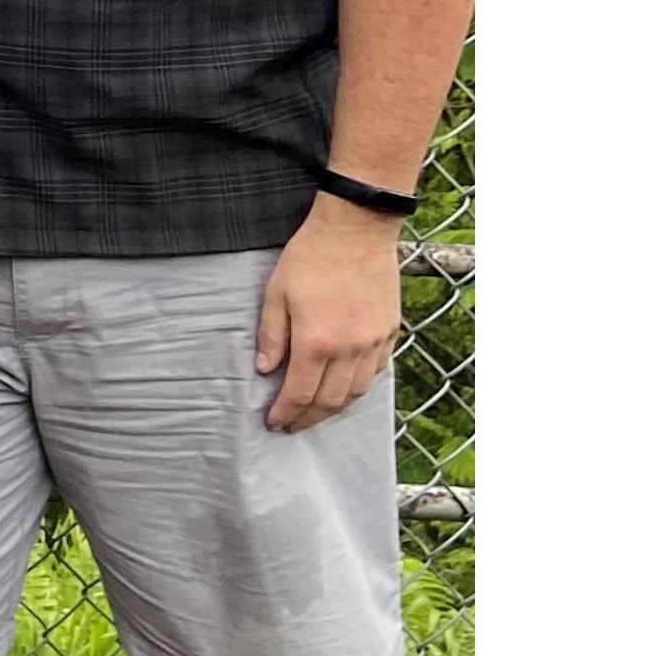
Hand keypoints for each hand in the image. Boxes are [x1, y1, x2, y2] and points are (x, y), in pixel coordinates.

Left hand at [255, 196, 402, 432]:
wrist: (355, 230)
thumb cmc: (310, 258)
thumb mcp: (276, 294)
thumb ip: (272, 336)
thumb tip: (265, 369)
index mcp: (316, 342)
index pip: (299, 393)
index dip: (285, 413)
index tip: (274, 423)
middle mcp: (349, 349)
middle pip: (330, 401)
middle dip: (308, 418)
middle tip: (292, 425)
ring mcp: (373, 342)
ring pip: (357, 392)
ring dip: (335, 408)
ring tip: (316, 413)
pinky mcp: (390, 331)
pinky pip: (375, 372)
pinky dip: (358, 387)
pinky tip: (345, 387)